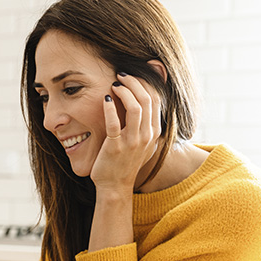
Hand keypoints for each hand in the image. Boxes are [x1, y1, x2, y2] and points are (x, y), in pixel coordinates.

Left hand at [90, 72, 161, 192]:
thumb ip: (145, 124)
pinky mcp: (115, 147)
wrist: (115, 186)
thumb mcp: (142, 142)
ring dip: (124, 91)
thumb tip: (143, 101)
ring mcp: (132, 142)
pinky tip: (104, 99)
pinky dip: (109, 108)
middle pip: (147, 99)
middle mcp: (147, 136)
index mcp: (154, 132)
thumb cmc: (125, 161)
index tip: (132, 76)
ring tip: (114, 85)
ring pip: (136, 108)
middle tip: (121, 75)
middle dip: (134, 82)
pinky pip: (114, 123)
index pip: (156, 99)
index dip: (145, 83)